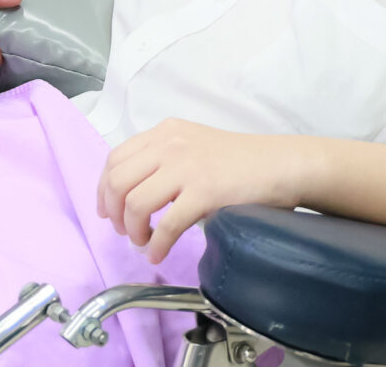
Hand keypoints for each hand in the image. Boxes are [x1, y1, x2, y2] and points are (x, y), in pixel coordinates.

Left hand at [97, 121, 311, 263]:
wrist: (281, 164)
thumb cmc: (241, 161)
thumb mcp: (194, 146)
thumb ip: (165, 160)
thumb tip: (136, 194)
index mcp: (164, 132)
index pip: (116, 158)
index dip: (104, 189)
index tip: (107, 211)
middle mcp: (169, 144)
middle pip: (118, 181)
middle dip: (114, 212)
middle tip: (124, 231)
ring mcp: (186, 167)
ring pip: (136, 203)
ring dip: (133, 230)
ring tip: (144, 242)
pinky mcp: (204, 192)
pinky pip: (166, 224)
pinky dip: (157, 244)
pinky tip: (158, 253)